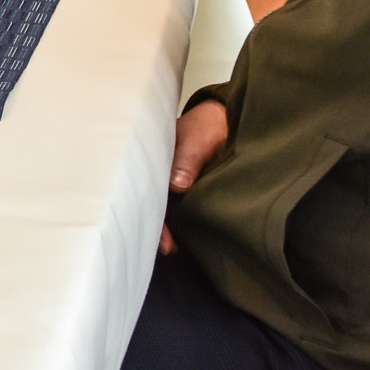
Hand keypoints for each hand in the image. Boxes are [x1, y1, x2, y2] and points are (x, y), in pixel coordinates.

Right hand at [160, 98, 231, 252]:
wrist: (226, 120)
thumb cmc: (207, 126)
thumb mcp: (197, 139)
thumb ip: (187, 160)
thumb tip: (176, 185)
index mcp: (153, 158)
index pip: (143, 188)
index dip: (146, 211)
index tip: (158, 232)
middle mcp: (158, 172)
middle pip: (149, 201)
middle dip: (154, 225)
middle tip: (167, 249)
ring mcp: (171, 180)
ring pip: (162, 206)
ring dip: (166, 226)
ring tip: (173, 249)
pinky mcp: (184, 186)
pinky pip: (176, 206)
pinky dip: (177, 222)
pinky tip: (182, 238)